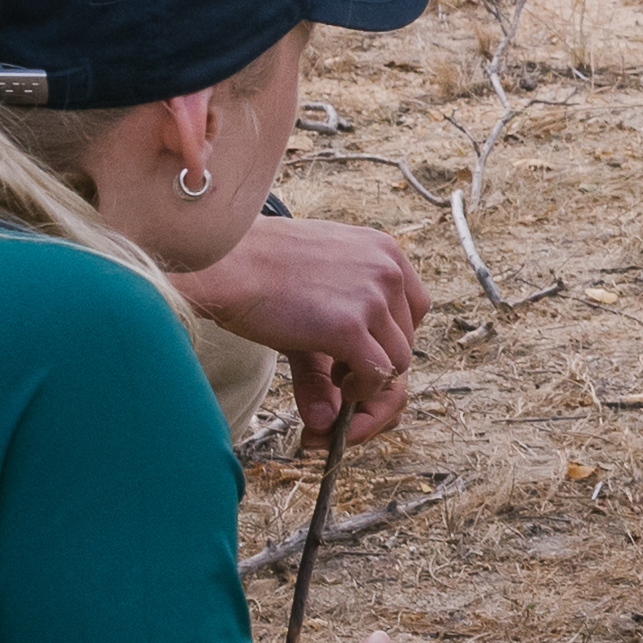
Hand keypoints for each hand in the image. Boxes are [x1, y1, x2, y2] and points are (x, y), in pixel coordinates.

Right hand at [184, 211, 421, 440]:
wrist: (226, 263)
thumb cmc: (261, 267)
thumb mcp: (316, 285)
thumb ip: (343, 329)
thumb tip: (340, 393)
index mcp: (383, 250)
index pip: (415, 304)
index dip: (391, 333)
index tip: (364, 344)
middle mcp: (386, 268)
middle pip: (408, 335)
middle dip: (379, 358)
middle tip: (340, 365)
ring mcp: (371, 297)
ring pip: (398, 359)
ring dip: (370, 376)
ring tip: (334, 373)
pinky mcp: (349, 328)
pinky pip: (377, 375)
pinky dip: (361, 389)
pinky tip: (335, 384)